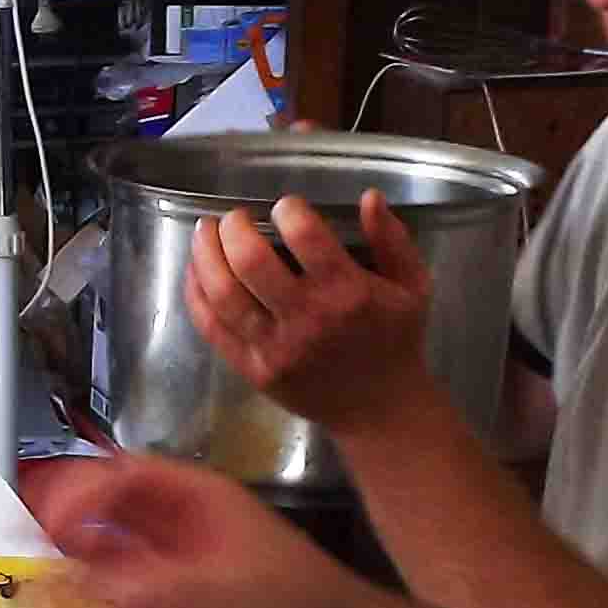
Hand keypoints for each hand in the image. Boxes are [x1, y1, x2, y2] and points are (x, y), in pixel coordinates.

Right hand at [23, 447, 373, 607]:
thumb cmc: (292, 601)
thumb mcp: (225, 588)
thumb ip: (159, 586)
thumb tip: (98, 589)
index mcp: (195, 498)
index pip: (123, 477)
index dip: (83, 493)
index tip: (55, 524)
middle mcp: (173, 525)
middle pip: (102, 510)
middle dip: (62, 523)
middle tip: (23, 543)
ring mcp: (165, 565)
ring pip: (101, 555)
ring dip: (70, 569)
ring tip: (39, 591)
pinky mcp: (164, 606)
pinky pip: (113, 600)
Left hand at [184, 192, 434, 433]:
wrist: (380, 410)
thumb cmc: (396, 340)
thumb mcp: (412, 286)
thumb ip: (392, 239)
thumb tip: (369, 197)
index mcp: (348, 292)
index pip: (305, 236)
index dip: (288, 211)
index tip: (285, 207)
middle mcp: (307, 319)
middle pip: (251, 261)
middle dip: (235, 227)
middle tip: (235, 217)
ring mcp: (275, 347)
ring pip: (223, 293)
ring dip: (205, 254)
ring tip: (204, 231)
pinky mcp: (254, 369)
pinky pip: (212, 327)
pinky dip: (196, 294)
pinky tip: (195, 271)